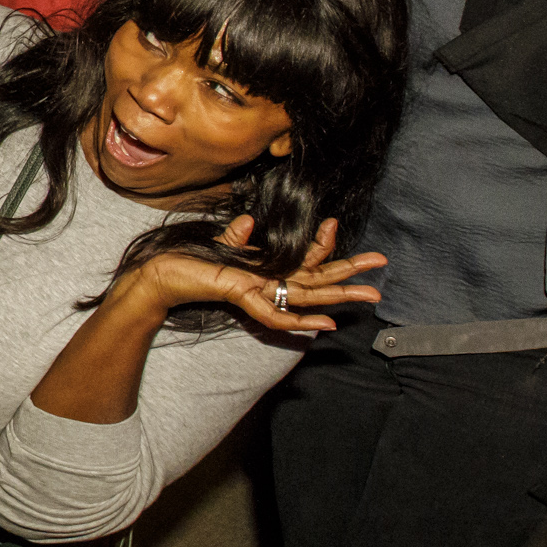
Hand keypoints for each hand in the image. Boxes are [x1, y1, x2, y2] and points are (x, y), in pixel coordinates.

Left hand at [129, 216, 383, 334]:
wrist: (164, 275)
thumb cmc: (191, 262)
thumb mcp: (220, 245)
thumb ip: (238, 238)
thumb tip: (248, 222)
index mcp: (268, 269)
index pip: (307, 259)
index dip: (323, 243)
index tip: (334, 223)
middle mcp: (270, 284)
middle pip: (319, 280)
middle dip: (352, 272)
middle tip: (383, 262)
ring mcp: (261, 295)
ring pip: (309, 299)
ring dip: (341, 296)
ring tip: (371, 294)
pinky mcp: (246, 301)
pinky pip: (279, 316)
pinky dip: (303, 321)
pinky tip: (327, 324)